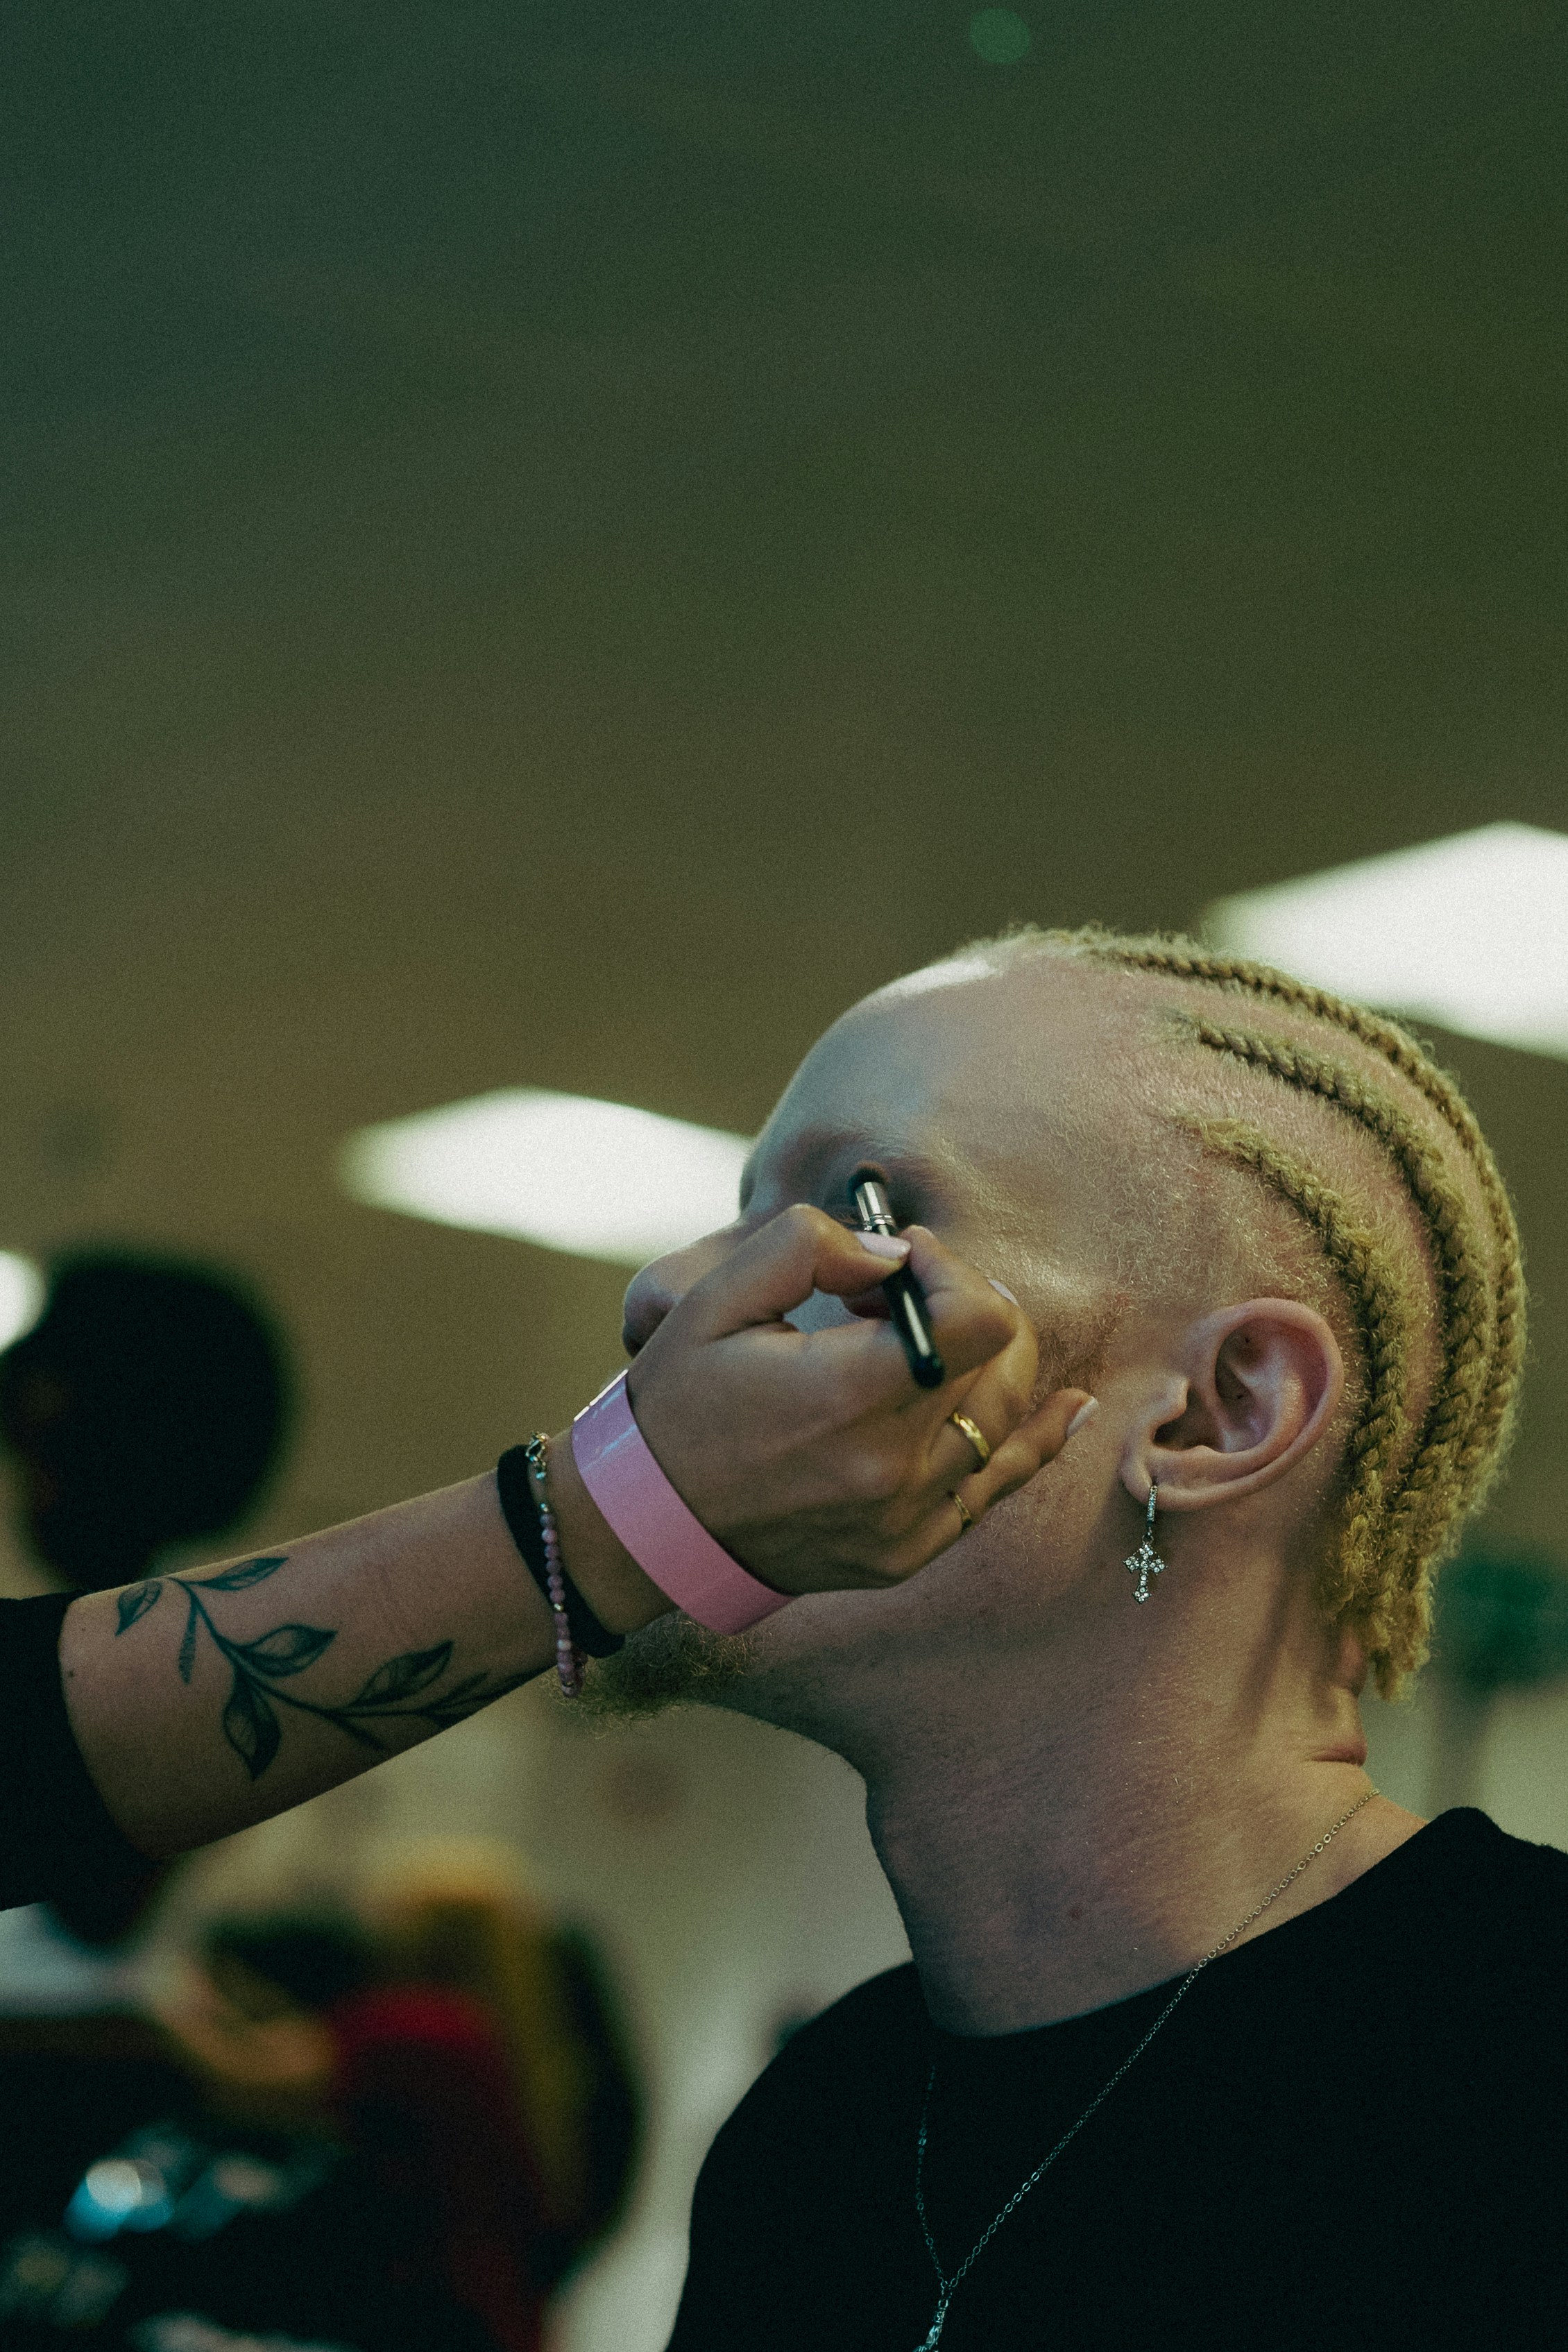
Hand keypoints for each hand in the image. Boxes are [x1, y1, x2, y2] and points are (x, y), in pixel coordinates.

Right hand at [619, 1205, 1089, 1597]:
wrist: (645, 1526)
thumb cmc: (675, 1404)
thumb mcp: (715, 1300)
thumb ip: (808, 1247)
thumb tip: (896, 1254)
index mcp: (851, 1396)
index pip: (980, 1318)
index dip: (954, 1270)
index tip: (902, 1261)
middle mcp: (894, 1466)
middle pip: (1003, 1361)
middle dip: (966, 1305)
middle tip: (903, 1296)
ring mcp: (907, 1519)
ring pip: (1006, 1418)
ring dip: (983, 1360)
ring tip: (924, 1340)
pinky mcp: (908, 1552)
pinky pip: (998, 1488)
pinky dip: (1037, 1440)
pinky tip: (1068, 1406)